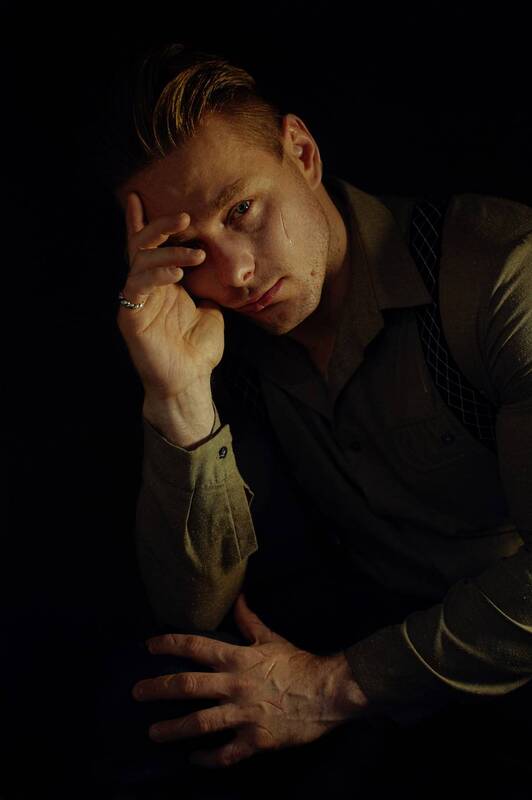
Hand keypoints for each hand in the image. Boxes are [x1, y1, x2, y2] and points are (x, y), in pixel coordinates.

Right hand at [117, 191, 224, 402]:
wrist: (190, 382)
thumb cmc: (198, 350)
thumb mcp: (212, 309)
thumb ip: (208, 287)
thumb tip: (219, 268)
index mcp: (160, 285)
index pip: (148, 247)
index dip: (142, 222)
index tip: (140, 196)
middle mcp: (145, 289)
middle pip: (141, 246)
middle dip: (160, 227)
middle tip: (185, 216)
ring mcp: (135, 302)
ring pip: (140, 262)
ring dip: (168, 252)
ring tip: (196, 254)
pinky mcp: (130, 317)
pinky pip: (137, 286)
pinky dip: (156, 275)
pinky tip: (177, 273)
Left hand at [132, 593, 368, 768]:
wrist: (328, 692)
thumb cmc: (299, 663)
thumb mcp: (272, 637)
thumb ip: (250, 621)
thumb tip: (238, 596)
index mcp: (238, 658)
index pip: (196, 647)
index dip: (170, 644)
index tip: (149, 646)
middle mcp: (235, 685)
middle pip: (188, 686)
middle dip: (158, 689)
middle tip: (136, 693)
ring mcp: (243, 714)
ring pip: (200, 723)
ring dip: (173, 729)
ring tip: (153, 733)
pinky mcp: (255, 740)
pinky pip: (225, 753)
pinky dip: (207, 758)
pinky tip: (193, 759)